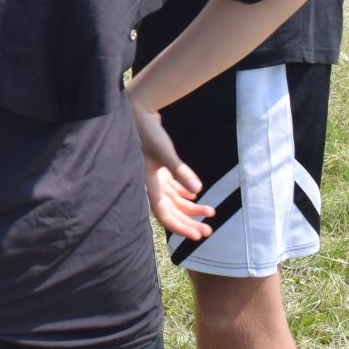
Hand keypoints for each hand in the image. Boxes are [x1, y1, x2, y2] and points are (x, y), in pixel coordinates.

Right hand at [129, 93, 212, 239]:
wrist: (138, 112)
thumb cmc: (148, 132)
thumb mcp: (165, 152)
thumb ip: (180, 171)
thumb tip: (198, 189)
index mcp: (148, 185)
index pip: (165, 214)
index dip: (181, 227)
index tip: (198, 235)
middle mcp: (151, 185)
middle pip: (171, 211)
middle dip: (189, 222)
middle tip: (208, 231)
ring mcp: (155, 177)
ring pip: (175, 200)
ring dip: (191, 208)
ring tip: (210, 214)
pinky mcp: (159, 169)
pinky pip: (173, 188)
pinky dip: (185, 193)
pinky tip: (196, 194)